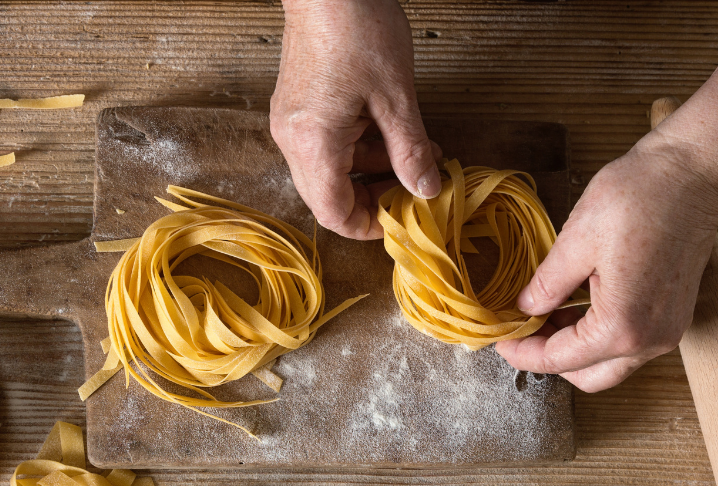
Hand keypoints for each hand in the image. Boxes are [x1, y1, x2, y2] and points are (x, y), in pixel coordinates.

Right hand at [271, 0, 441, 239]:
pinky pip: (325, 146)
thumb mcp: (396, 95)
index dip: (369, 226)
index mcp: (314, 143)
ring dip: (371, 172)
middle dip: (374, 199)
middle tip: (414, 191)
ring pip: (329, 171)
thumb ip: (410, 150)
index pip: (334, 213)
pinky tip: (392, 136)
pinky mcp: (296, 106)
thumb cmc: (355, 26)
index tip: (402, 220)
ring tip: (416, 158)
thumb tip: (426, 189)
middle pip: (328, 197)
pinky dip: (358, 150)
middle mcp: (293, 139)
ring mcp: (291, 121)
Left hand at [496, 135, 717, 391]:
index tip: (501, 340)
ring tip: (548, 312)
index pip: (559, 360)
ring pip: (610, 364)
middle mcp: (649, 340)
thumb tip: (527, 310)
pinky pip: (630, 344)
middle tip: (523, 328)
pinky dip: (600, 336)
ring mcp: (668, 332)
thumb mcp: (576, 240)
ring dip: (576, 348)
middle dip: (550, 358)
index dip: (523, 353)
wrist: (694, 175)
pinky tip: (578, 305)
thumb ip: (547, 285)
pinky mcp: (675, 317)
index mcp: (621, 326)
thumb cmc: (638, 198)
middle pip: (588, 376)